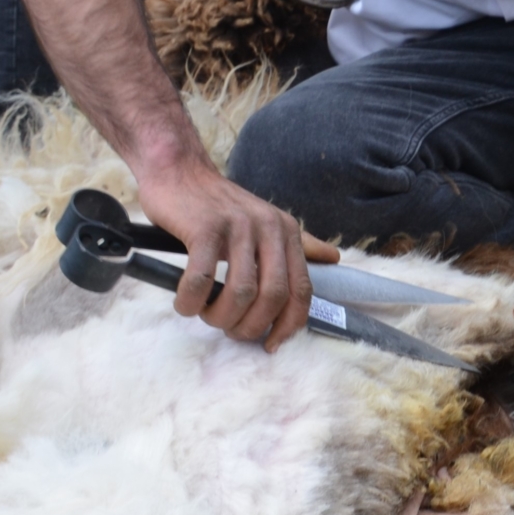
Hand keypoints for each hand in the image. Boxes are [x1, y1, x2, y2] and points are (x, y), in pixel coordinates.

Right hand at [132, 158, 338, 350]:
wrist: (179, 170)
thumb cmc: (218, 205)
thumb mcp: (266, 221)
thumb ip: (299, 244)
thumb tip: (334, 259)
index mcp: (287, 232)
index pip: (302, 290)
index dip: (289, 325)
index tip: (271, 344)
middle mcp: (269, 228)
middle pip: (273, 296)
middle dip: (251, 325)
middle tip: (230, 330)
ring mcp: (238, 227)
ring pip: (240, 292)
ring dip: (220, 315)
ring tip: (206, 315)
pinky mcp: (205, 228)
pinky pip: (201, 278)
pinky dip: (191, 300)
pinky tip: (185, 303)